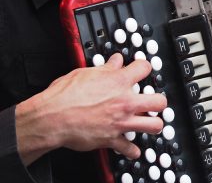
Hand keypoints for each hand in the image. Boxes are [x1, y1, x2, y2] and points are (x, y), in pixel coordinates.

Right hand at [16, 53, 165, 164]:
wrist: (51, 118)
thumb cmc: (64, 95)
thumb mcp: (85, 73)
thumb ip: (105, 68)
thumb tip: (115, 61)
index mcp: (118, 81)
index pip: (145, 68)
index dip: (144, 67)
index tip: (142, 70)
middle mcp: (125, 101)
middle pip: (159, 101)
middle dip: (158, 101)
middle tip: (153, 101)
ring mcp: (121, 121)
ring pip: (154, 125)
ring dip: (153, 124)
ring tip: (149, 122)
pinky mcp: (112, 139)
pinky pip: (130, 148)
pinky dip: (132, 150)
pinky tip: (132, 147)